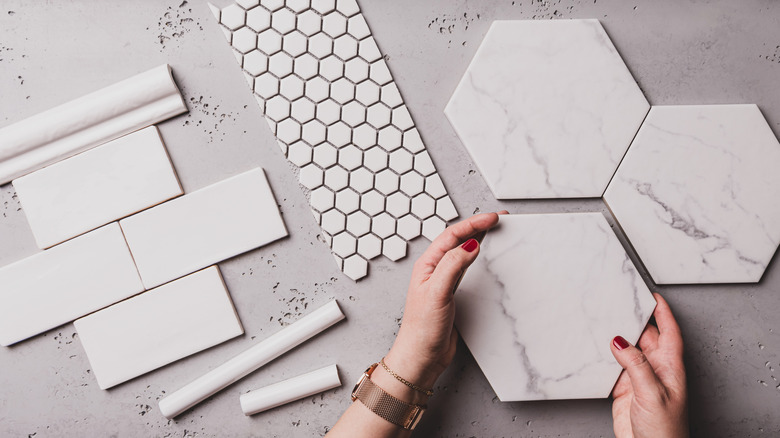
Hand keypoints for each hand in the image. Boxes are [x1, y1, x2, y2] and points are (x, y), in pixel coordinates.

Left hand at [383, 212, 501, 390]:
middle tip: (499, 219)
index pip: (452, 235)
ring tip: (495, 230)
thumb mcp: (438, 292)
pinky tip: (486, 257)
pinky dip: (479, 258)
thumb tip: (470, 245)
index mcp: (428, 265)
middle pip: (458, 239)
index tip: (493, 218)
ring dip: (479, 239)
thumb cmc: (422, 328)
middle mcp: (435, 270)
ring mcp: (444, 281)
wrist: (422, 356)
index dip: (474, 224)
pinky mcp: (452, 294)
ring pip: (463, 252)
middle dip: (478, 226)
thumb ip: (453, 266)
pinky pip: (467, 268)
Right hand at [610, 293, 688, 437]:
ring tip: (604, 321)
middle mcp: (656, 370)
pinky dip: (605, 357)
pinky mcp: (625, 390)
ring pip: (628, 350)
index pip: (669, 332)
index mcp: (670, 367)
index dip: (663, 313)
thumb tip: (619, 340)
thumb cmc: (666, 431)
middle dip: (635, 320)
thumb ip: (636, 365)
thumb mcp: (652, 393)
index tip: (653, 296)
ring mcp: (640, 379)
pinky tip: (597, 350)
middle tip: (620, 303)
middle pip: (646, 337)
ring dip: (618, 338)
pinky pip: (614, 367)